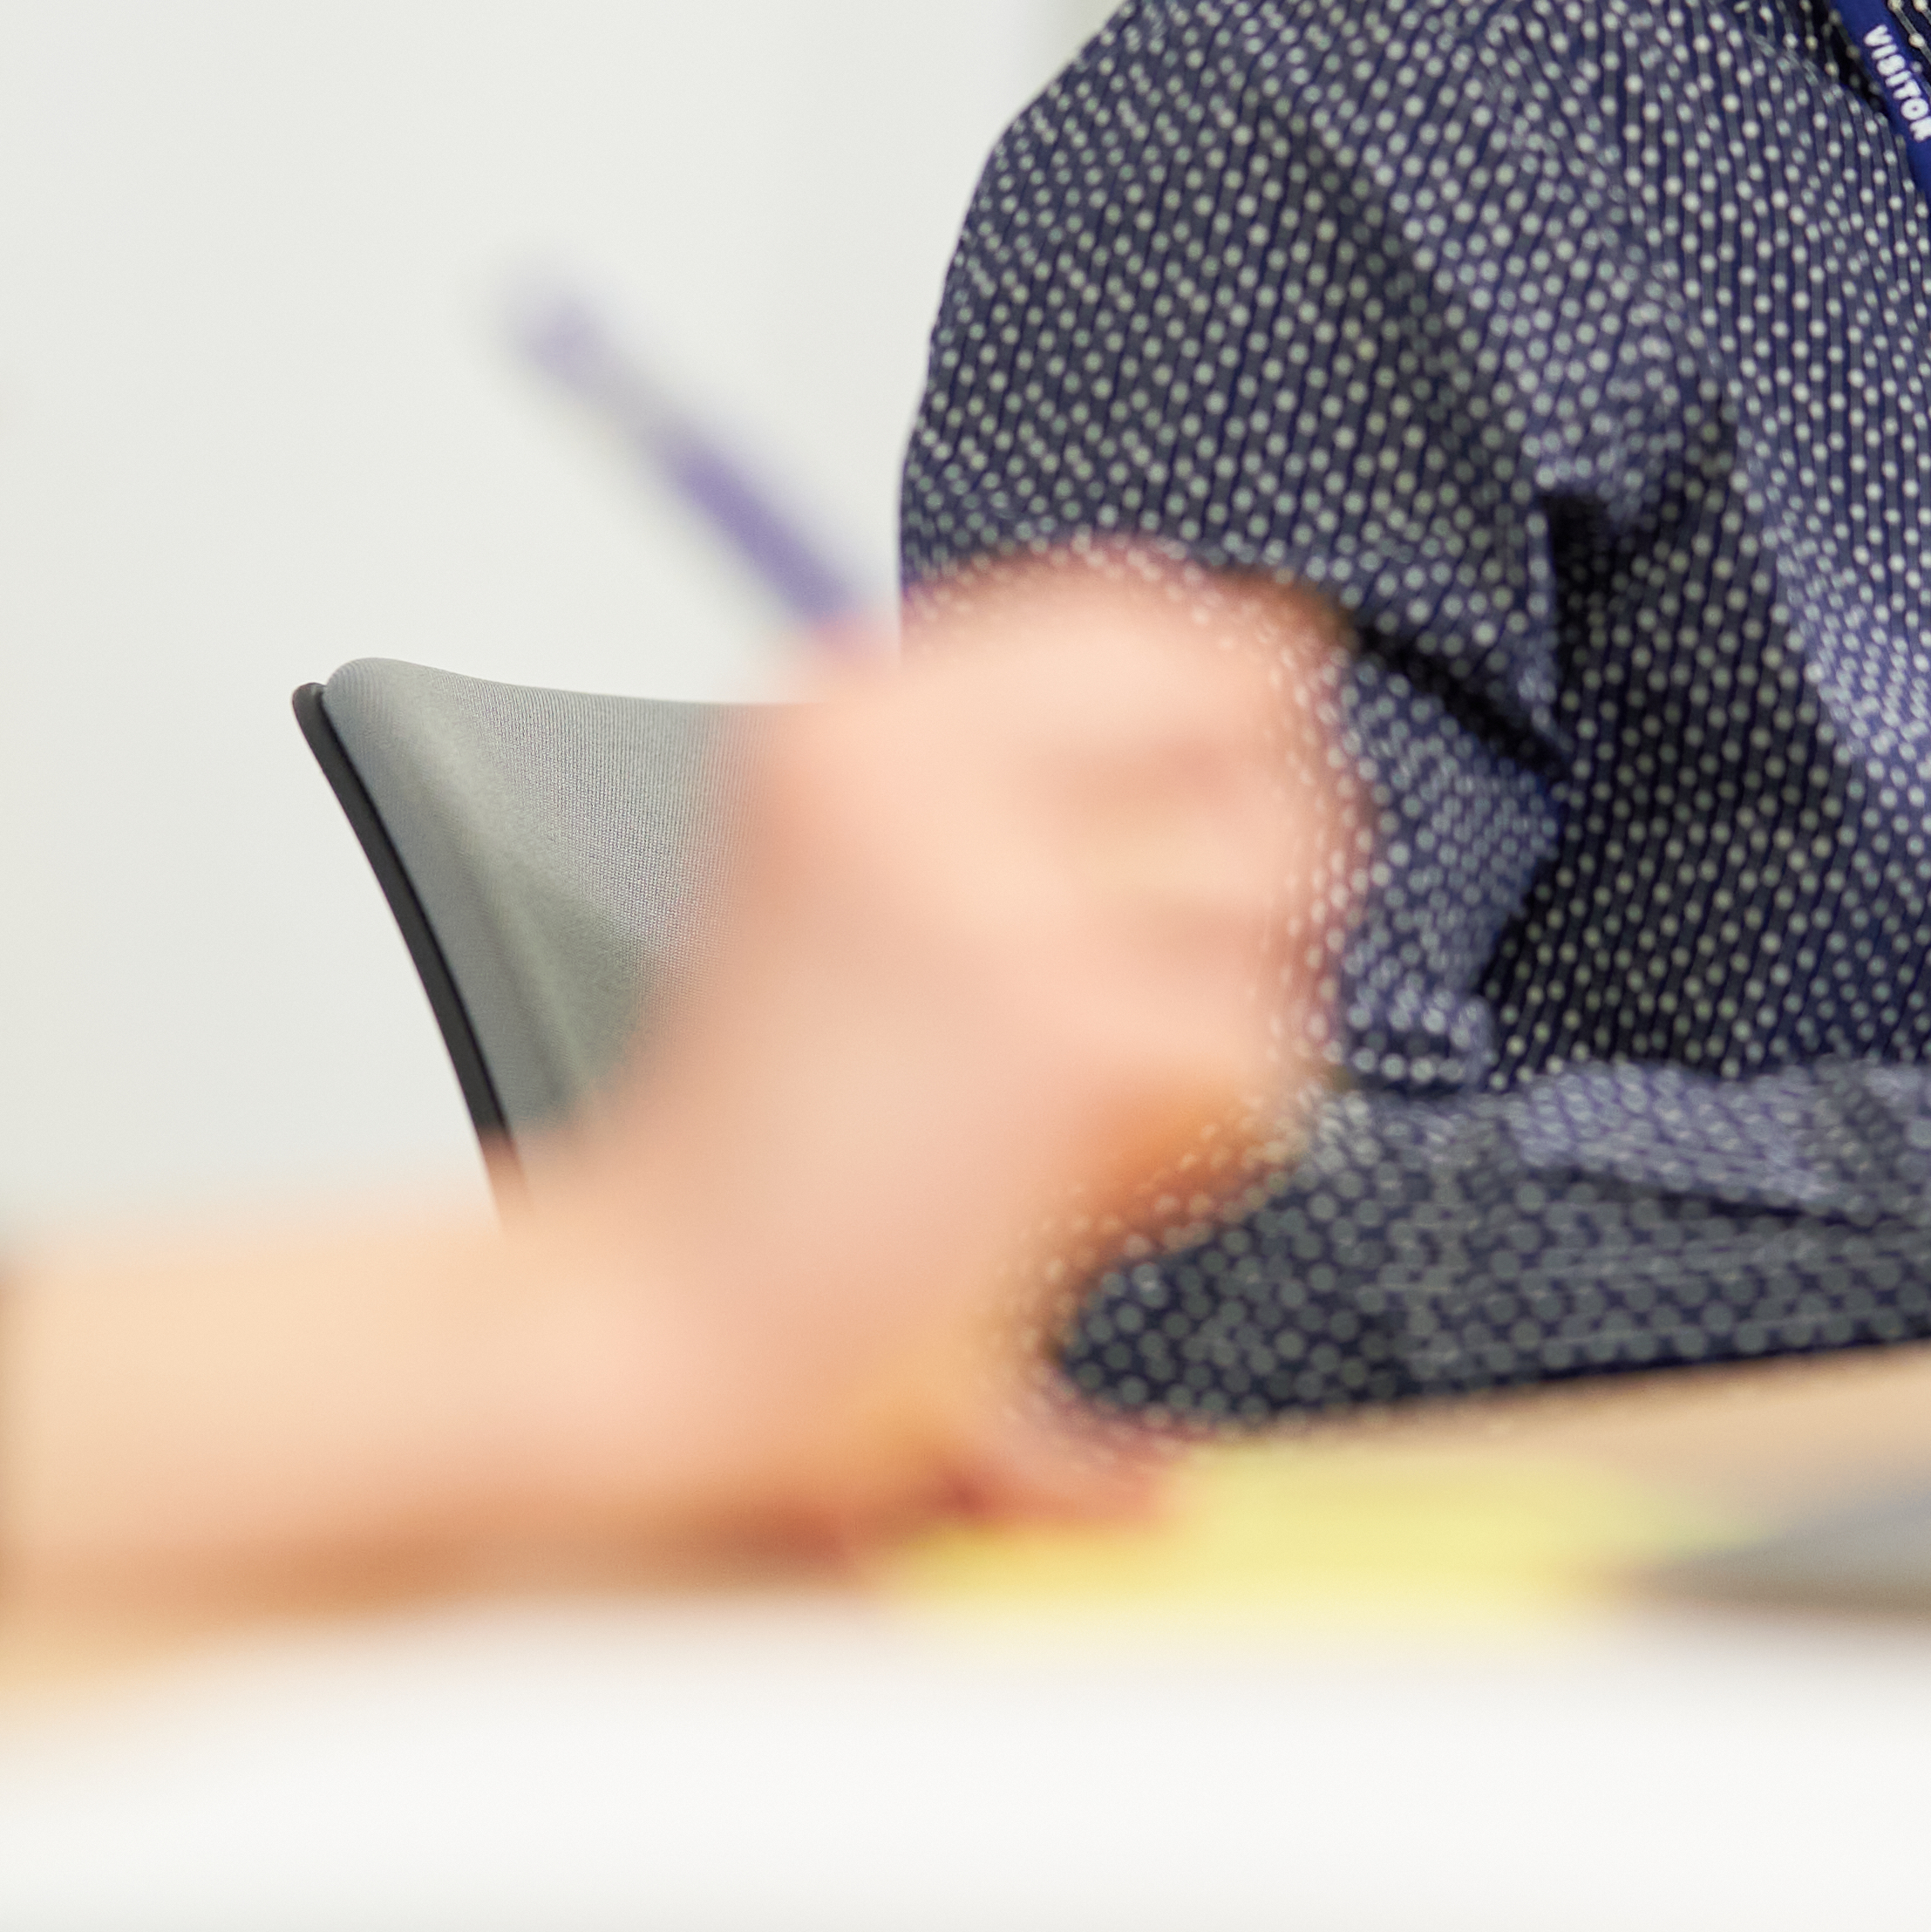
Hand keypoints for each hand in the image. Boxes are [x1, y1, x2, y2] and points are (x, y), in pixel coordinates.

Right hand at [497, 553, 1339, 1543]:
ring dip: (1223, 1000)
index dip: (1220, 704)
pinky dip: (1207, 1131)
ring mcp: (996, 897)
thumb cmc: (758, 1131)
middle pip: (1245, 711)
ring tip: (1093, 1088)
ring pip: (1273, 881)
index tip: (1205, 794)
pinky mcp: (1069, 1039)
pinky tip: (1089, 1170)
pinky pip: (1260, 1041)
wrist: (657, 1320)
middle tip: (1160, 963)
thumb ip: (1017, 760)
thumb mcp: (838, 866)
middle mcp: (915, 772)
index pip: (1136, 611)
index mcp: (844, 710)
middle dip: (1249, 846)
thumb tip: (1268, 657)